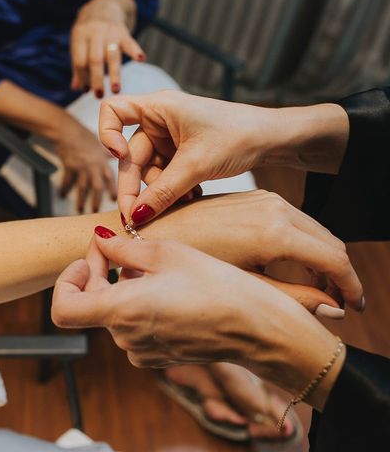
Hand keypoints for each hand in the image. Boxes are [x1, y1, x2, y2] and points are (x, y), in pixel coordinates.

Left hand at [52, 232, 344, 409]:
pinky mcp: (159, 355)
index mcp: (121, 311)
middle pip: (91, 304)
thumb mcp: (167, 253)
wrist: (258, 327)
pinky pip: (135, 327)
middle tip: (119, 247)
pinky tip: (164, 287)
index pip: (62, 309)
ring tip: (149, 266)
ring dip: (120, 288)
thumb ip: (121, 248)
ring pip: (114, 314)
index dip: (67, 281)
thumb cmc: (217, 286)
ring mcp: (143, 350)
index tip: (90, 260)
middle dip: (98, 272)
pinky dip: (138, 304)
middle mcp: (126, 337)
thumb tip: (97, 239)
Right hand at [56, 114, 115, 212]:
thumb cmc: (83, 136)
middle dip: (96, 200)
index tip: (113, 199)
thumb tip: (116, 156)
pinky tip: (62, 195)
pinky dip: (64, 189)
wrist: (67, 131)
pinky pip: (67, 181)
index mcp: (101, 161)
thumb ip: (107, 154)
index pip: (110, 178)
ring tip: (80, 209)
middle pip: (96, 187)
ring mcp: (80, 167)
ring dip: (81, 200)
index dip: (112, 189)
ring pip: (82, 187)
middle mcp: (92, 166)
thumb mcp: (99, 144)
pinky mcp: (68, 167)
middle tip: (96, 210)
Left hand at [70, 0, 145, 96]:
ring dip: (114, 74)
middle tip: (99, 95)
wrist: (105, 5)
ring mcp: (110, 32)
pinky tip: (141, 59)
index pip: (79, 61)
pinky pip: (130, 42)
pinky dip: (135, 50)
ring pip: (112, 55)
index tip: (87, 91)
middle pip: (95, 59)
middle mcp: (94, 33)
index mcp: (80, 36)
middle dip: (97, 79)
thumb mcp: (79, 43)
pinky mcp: (124, 32)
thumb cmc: (89, 32)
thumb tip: (76, 88)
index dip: (82, 77)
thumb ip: (78, 66)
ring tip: (116, 89)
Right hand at [99, 90, 348, 224]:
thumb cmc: (239, 135)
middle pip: (129, 155)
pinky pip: (163, 176)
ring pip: (147, 171)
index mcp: (158, 107)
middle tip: (136, 217)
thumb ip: (163, 191)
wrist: (274, 140)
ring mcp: (169, 139)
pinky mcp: (180, 155)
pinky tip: (190, 197)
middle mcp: (159, 121)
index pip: (112, 110)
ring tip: (184, 201)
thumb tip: (135, 217)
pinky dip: (172, 190)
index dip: (107, 134)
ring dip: (160, 191)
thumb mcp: (197, 165)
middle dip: (136, 186)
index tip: (119, 157)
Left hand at [142, 190, 362, 311]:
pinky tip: (295, 264)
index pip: (334, 259)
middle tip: (340, 301)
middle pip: (329, 241)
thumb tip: (334, 311)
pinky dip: (304, 242)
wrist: (151, 228)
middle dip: (340, 273)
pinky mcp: (254, 195)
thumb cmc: (189, 261)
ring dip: (322, 257)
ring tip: (320, 287)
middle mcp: (275, 208)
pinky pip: (293, 220)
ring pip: (313, 229)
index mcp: (274, 232)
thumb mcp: (242, 284)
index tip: (354, 308)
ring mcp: (265, 198)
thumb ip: (292, 296)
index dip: (350, 286)